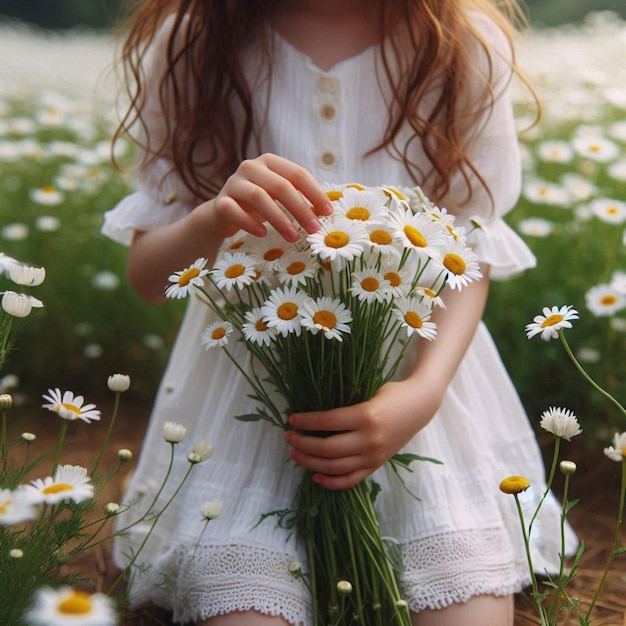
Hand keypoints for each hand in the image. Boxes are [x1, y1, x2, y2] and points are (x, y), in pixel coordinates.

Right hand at [211, 153, 333, 241]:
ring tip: (294, 237)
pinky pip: (235, 212)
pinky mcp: (221, 202)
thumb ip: (300, 197)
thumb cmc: (259, 205)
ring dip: (280, 219)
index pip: (297, 174)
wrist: (223, 214)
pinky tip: (263, 234)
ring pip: (259, 198)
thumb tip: (327, 211)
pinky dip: (250, 224)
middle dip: (300, 209)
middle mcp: (250, 167)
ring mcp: (233, 183)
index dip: (315, 193)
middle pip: (280, 186)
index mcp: (270, 161)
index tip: (328, 212)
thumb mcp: (280, 197)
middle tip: (314, 229)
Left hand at [284, 378, 442, 489]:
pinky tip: (315, 476)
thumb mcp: (368, 393)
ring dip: (311, 462)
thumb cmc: (392, 394)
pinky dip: (331, 482)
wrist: (420, 406)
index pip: (327, 421)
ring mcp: (373, 456)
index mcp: (365, 416)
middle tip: (288, 438)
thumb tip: (314, 415)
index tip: (291, 419)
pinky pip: (351, 480)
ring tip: (295, 454)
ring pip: (335, 466)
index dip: (306, 422)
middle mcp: (369, 439)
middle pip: (327, 447)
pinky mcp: (377, 465)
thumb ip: (347, 407)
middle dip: (303, 443)